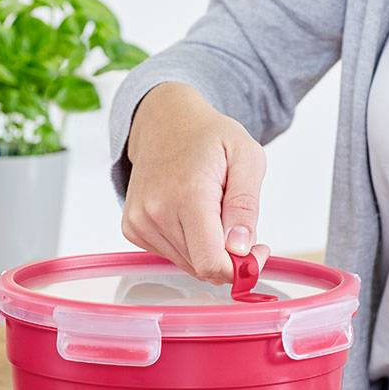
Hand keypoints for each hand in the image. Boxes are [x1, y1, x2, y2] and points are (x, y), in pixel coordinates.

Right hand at [124, 82, 268, 283]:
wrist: (164, 121)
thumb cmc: (209, 136)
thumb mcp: (247, 157)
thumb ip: (246, 206)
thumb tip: (240, 248)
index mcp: (188, 195)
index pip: (211, 263)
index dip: (240, 268)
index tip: (256, 251)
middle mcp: (156, 212)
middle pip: (201, 268)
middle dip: (228, 257)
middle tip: (240, 228)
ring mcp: (140, 221)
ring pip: (187, 265)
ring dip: (207, 249)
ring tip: (213, 213)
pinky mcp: (132, 228)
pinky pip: (170, 255)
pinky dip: (188, 244)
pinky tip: (190, 214)